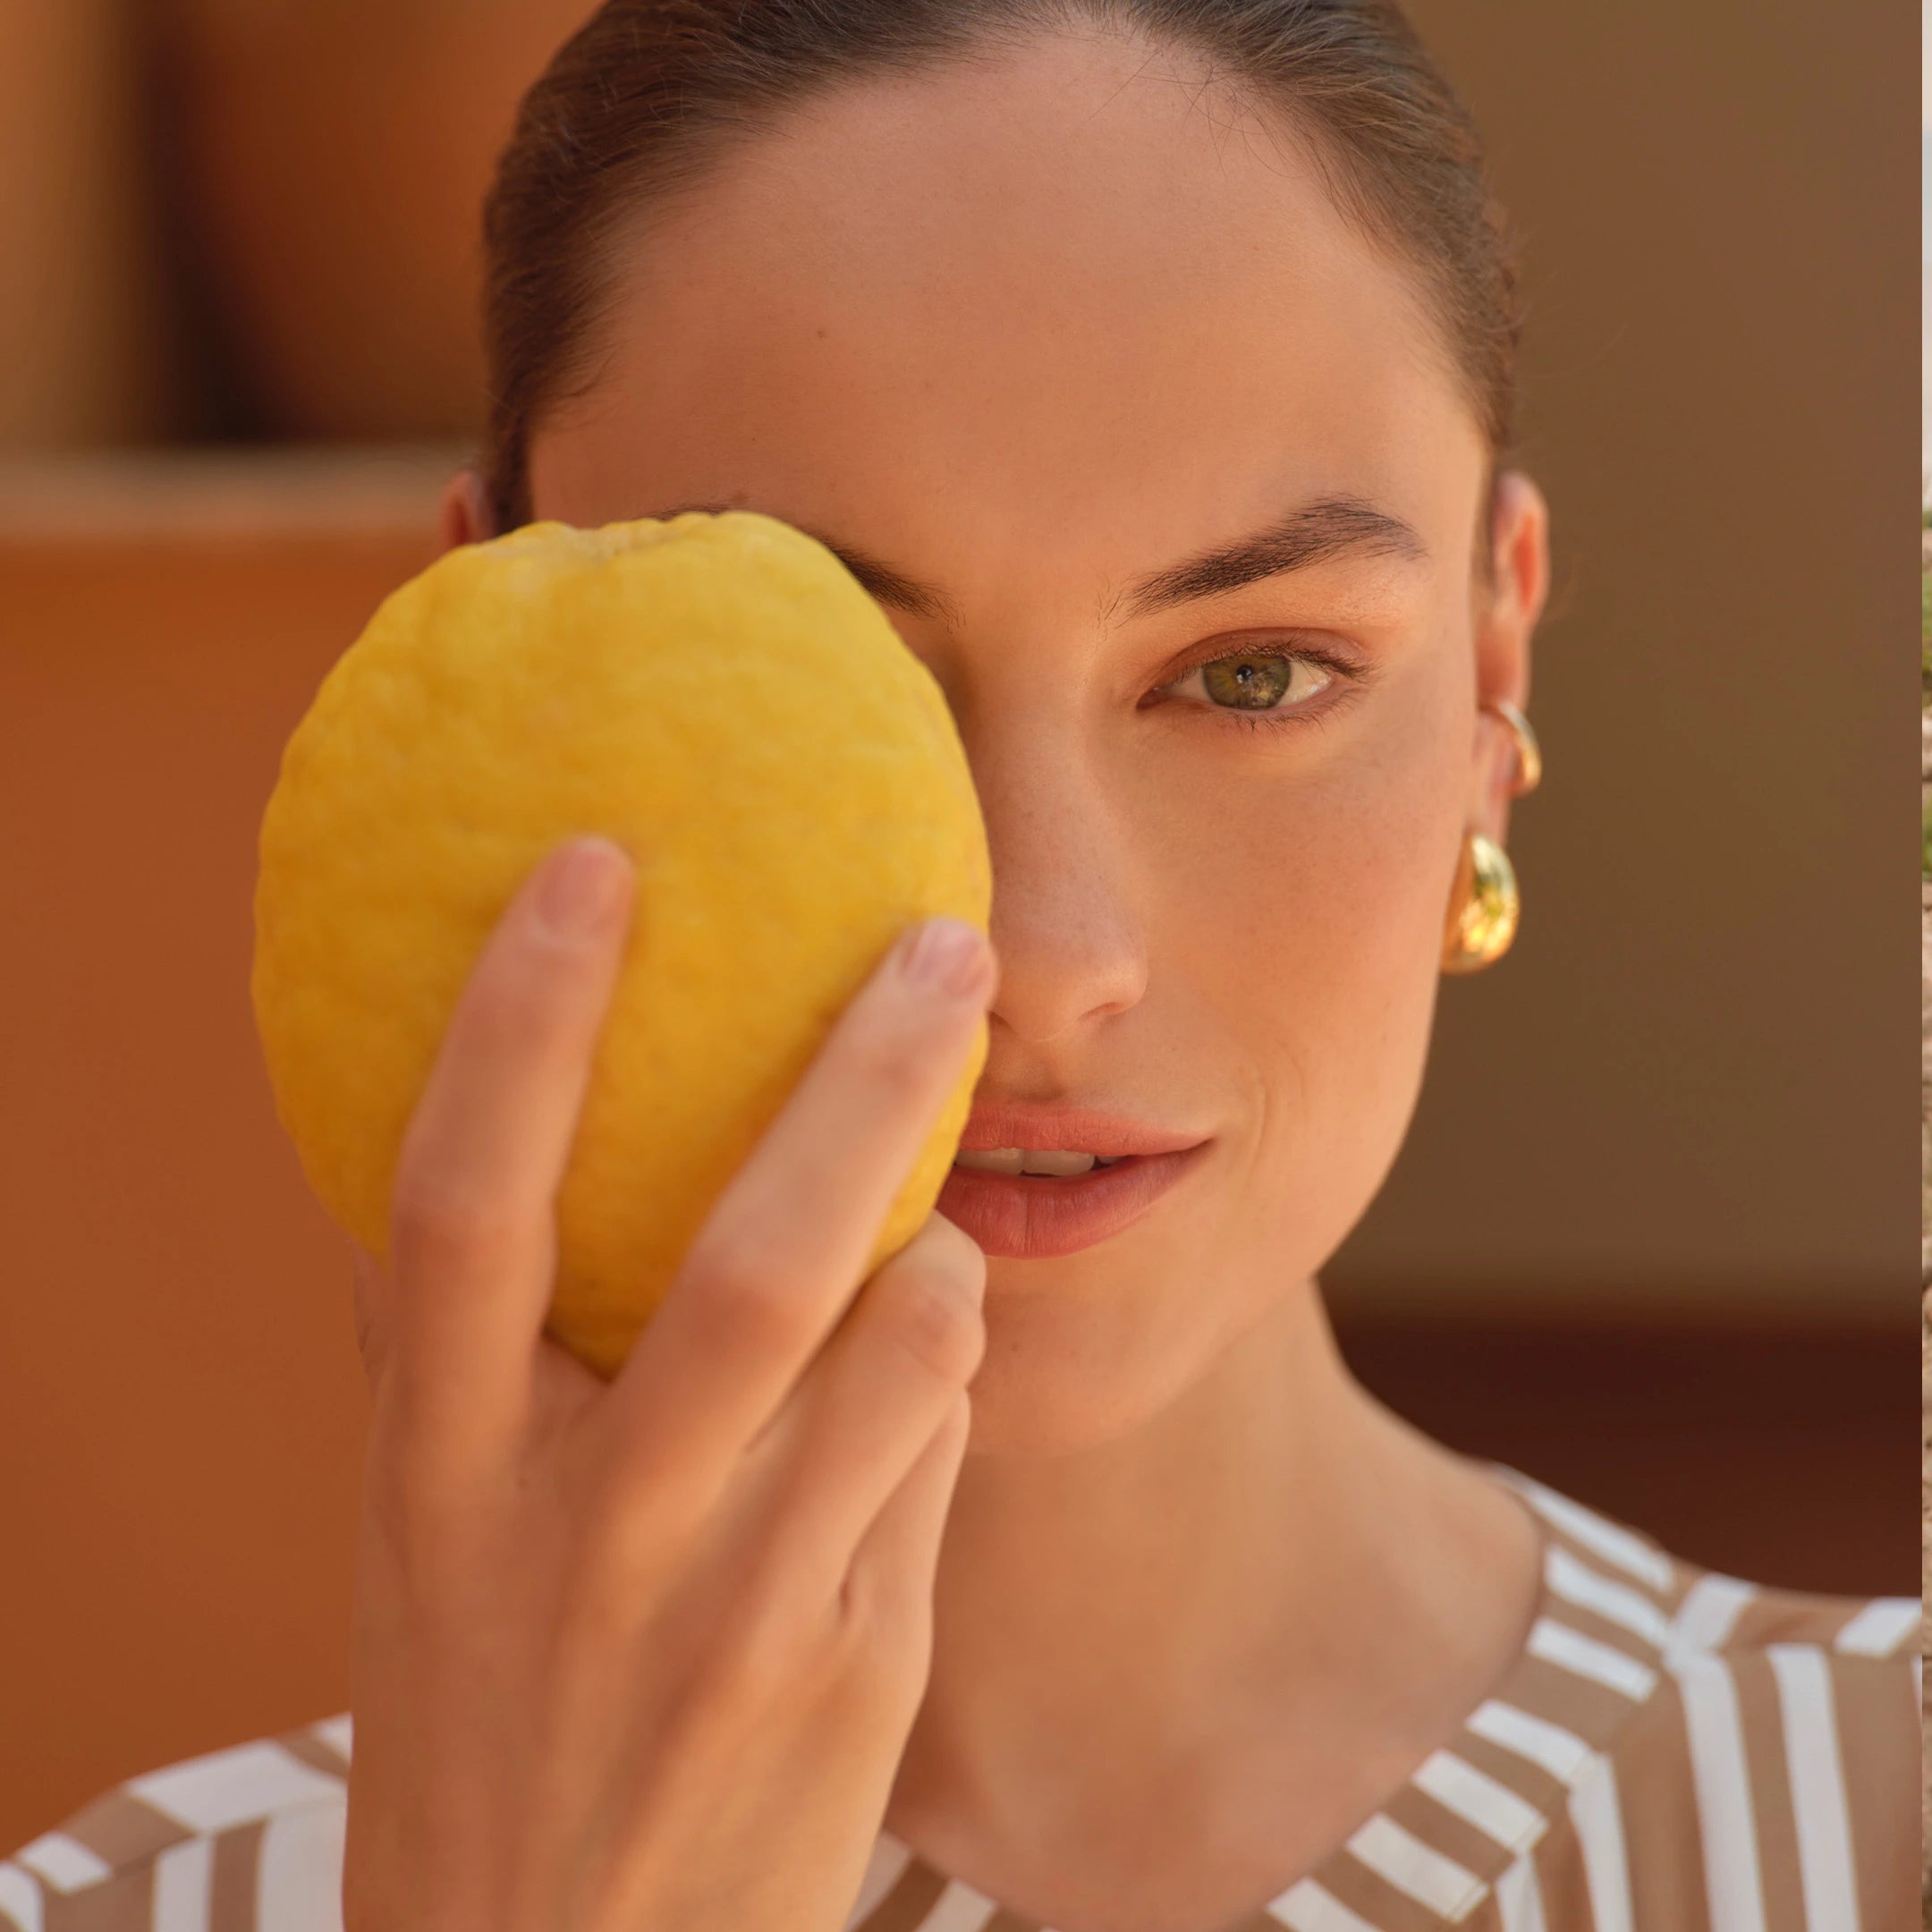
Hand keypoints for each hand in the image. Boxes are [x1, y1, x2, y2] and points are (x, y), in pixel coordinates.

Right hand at [340, 835, 994, 1931]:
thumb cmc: (483, 1723)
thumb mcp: (420, 1553)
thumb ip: (459, 1374)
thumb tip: (479, 1166)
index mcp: (434, 1476)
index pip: (464, 1203)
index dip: (521, 1020)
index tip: (593, 859)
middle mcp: (583, 1532)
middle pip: (746, 1255)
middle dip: (861, 1077)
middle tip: (945, 940)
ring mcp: (734, 1606)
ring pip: (894, 1343)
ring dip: (929, 1235)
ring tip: (931, 1190)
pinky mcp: (853, 1669)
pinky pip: (932, 1453)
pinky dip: (937, 1368)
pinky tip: (916, 1355)